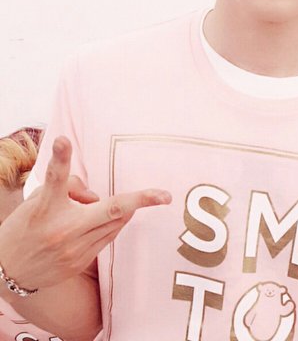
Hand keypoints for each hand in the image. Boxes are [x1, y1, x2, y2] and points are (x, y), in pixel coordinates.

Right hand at [0, 136, 170, 291]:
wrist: (7, 273)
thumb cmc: (26, 227)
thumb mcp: (38, 200)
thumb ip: (68, 187)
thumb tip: (96, 193)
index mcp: (47, 207)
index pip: (56, 177)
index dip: (60, 156)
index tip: (63, 140)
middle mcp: (63, 229)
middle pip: (110, 209)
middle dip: (141, 200)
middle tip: (165, 195)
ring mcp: (74, 250)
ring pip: (115, 223)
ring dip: (124, 210)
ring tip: (117, 205)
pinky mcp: (80, 262)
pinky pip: (107, 237)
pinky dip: (112, 224)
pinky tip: (102, 220)